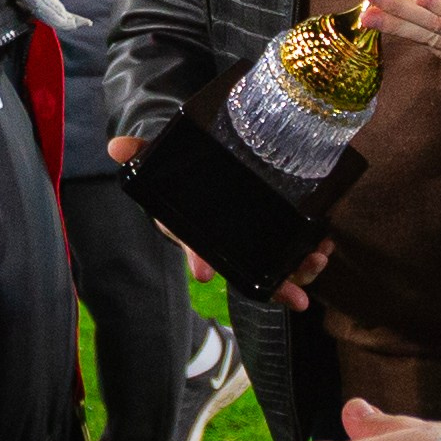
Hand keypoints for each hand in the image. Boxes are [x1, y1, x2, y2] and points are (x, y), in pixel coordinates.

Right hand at [108, 133, 331, 309]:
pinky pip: (295, 249)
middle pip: (250, 271)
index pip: (198, 250)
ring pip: (278, 265)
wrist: (200, 172)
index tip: (205, 273)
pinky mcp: (277, 228)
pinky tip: (325, 243)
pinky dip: (312, 250)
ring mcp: (254, 239)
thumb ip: (141, 154)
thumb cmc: (182, 178)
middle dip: (275, 285)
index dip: (201, 260)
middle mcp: (227, 242)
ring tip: (318, 261)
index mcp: (197, 232)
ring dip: (300, 270)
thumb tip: (114, 147)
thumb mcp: (161, 165)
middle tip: (295, 292)